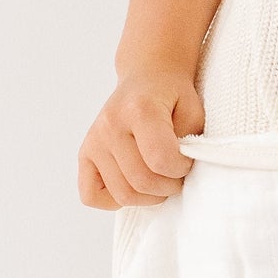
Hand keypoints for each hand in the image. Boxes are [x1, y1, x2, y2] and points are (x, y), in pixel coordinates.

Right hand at [78, 72, 204, 208]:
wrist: (147, 78)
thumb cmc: (171, 96)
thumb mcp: (192, 110)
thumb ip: (189, 140)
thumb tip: (177, 172)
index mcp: (138, 109)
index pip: (161, 160)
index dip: (181, 169)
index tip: (185, 160)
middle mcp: (110, 125)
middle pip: (142, 182)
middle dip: (168, 186)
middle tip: (175, 174)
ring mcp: (95, 141)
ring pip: (122, 194)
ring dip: (148, 196)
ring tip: (158, 178)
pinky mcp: (85, 154)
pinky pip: (91, 195)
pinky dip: (113, 200)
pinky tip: (131, 184)